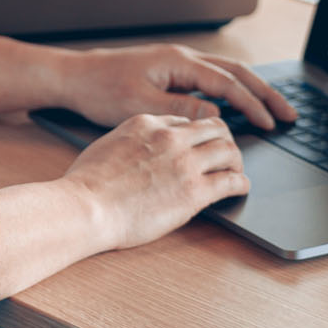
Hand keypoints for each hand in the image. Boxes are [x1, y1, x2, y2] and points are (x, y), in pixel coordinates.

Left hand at [50, 44, 295, 131]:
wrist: (74, 77)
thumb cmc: (101, 90)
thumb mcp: (141, 106)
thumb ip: (181, 109)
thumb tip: (216, 115)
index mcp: (178, 62)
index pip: (227, 82)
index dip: (252, 104)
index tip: (270, 123)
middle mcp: (182, 58)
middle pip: (237, 72)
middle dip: (265, 93)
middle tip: (289, 114)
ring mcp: (178, 63)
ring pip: (227, 73)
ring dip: (252, 90)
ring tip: (274, 109)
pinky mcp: (171, 73)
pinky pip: (212, 79)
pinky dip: (233, 91)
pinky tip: (239, 107)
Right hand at [63, 113, 251, 249]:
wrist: (86, 207)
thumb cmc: (86, 184)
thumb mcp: (107, 146)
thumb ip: (129, 142)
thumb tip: (137, 152)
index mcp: (147, 124)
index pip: (184, 120)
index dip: (195, 133)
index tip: (198, 143)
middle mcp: (171, 137)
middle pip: (214, 127)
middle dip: (223, 139)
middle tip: (226, 153)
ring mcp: (185, 163)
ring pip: (228, 150)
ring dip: (236, 161)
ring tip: (236, 171)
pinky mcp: (194, 191)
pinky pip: (231, 181)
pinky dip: (241, 183)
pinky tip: (240, 188)